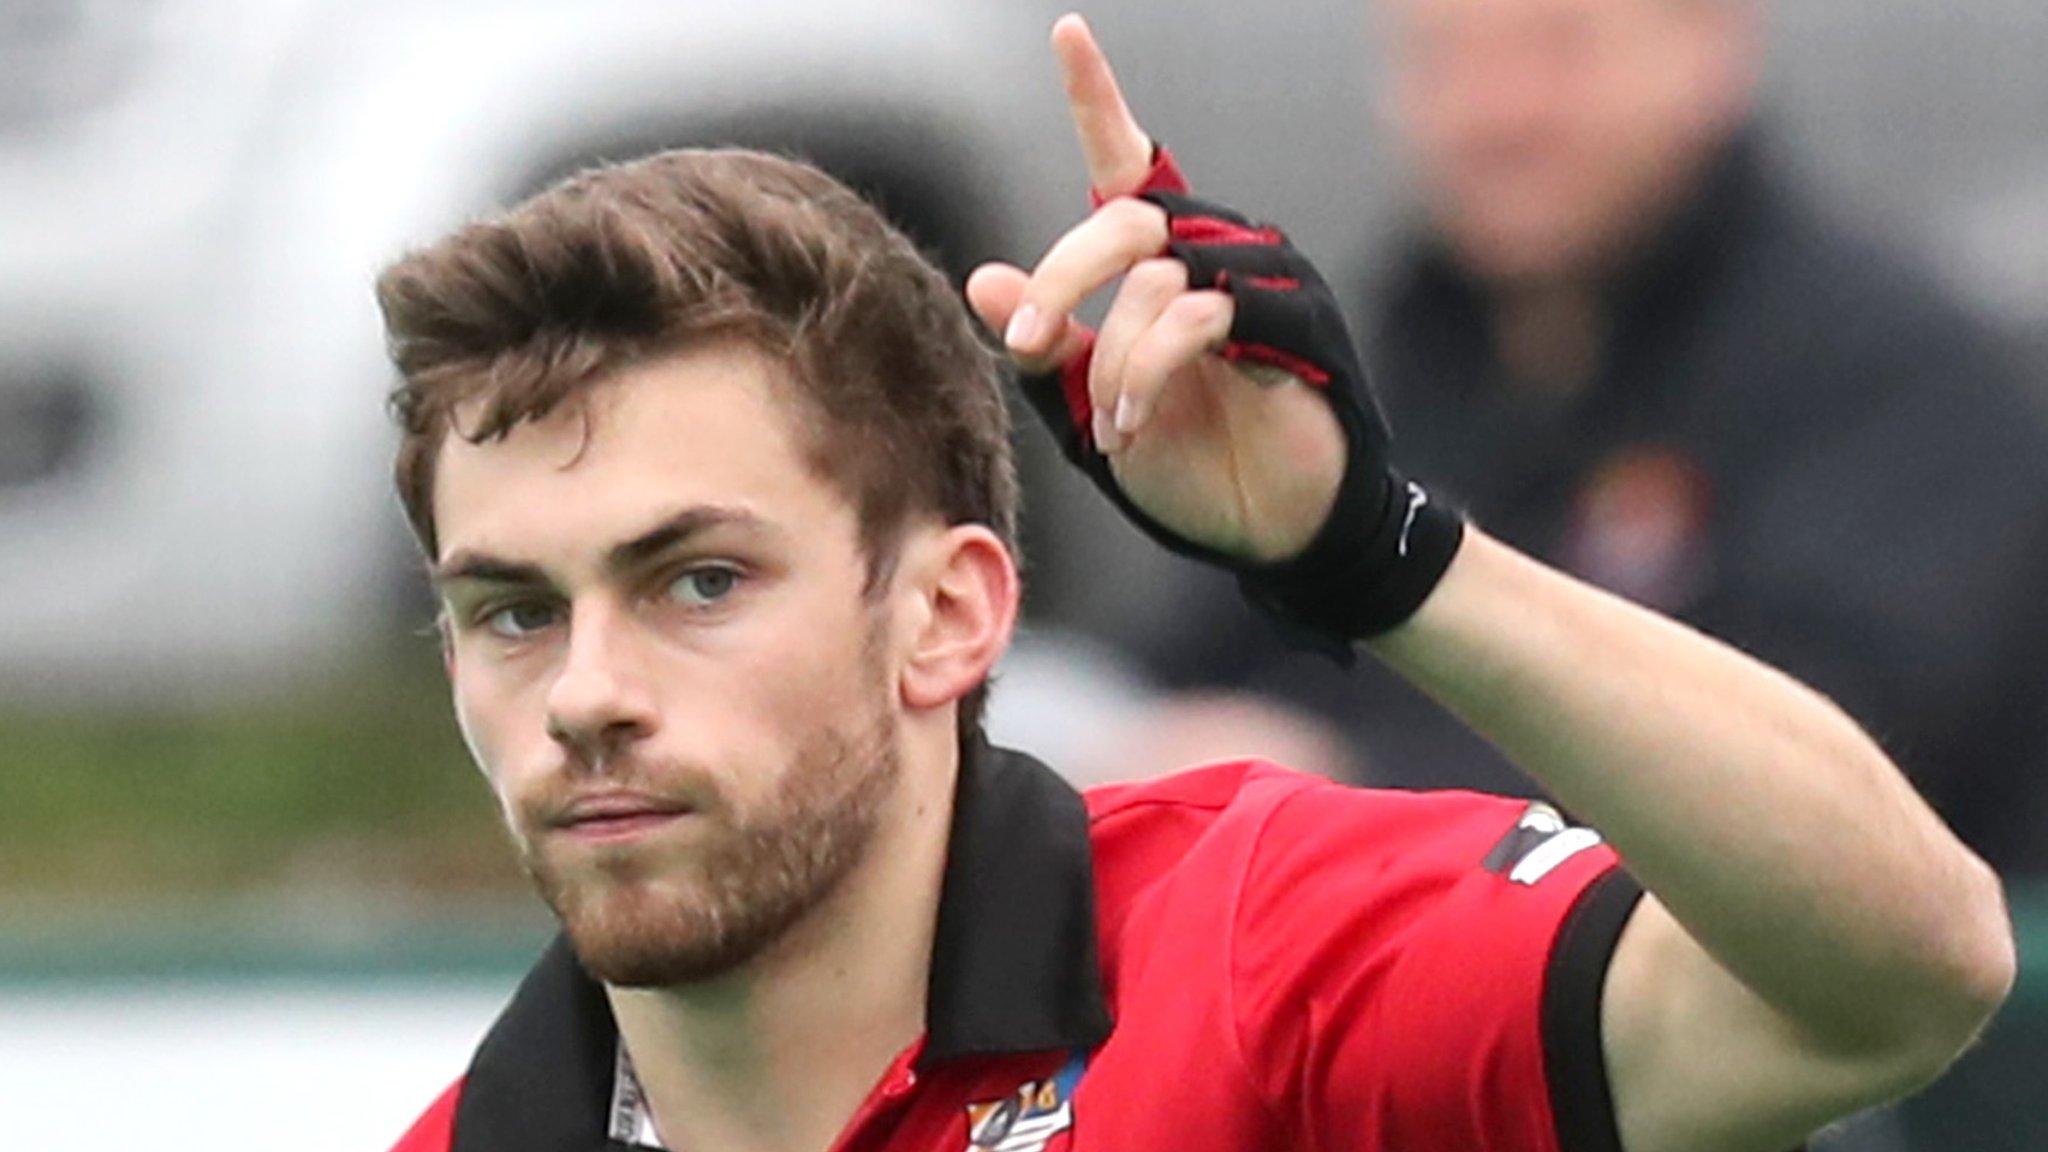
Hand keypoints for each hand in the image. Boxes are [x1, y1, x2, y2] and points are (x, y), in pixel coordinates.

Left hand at [965, 14, 1345, 562]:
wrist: (1271, 532)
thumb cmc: (1188, 463)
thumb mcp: (1089, 408)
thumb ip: (1047, 348)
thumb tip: (981, 280)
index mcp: (1166, 261)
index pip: (1128, 164)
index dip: (1098, 99)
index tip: (1066, 32)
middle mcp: (1218, 252)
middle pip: (1126, 217)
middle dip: (1064, 277)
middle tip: (1030, 339)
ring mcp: (1262, 286)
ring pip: (1157, 279)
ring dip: (1114, 360)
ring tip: (1108, 429)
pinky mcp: (1293, 331)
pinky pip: (1202, 318)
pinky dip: (1150, 374)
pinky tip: (1132, 428)